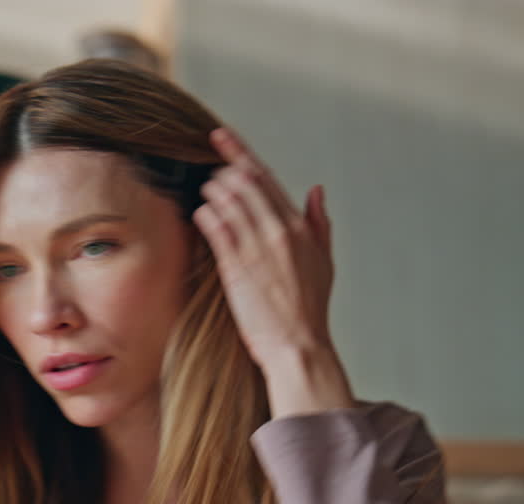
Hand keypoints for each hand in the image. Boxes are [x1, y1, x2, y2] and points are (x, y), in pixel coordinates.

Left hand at [193, 127, 353, 416]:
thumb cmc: (309, 310)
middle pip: (241, 181)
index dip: (238, 153)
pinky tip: (199, 213)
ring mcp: (256, 247)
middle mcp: (278, 230)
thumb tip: (316, 190)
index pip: (265, 177)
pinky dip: (204, 215)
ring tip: (204, 196)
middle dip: (220, 172)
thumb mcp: (324, 261)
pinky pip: (215, 227)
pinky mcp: (236, 266)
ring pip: (226, 199)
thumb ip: (319, 223)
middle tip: (206, 173)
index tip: (219, 136)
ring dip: (210, 192)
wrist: (298, 347)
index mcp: (298, 226)